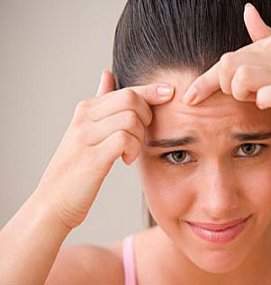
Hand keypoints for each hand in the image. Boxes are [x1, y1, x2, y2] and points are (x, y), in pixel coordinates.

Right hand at [36, 70, 173, 228]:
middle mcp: (84, 118)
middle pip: (131, 99)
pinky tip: (126, 160)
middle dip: (147, 116)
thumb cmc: (77, 168)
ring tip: (131, 152)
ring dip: (140, 137)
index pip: (127, 90)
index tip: (170, 92)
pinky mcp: (92, 157)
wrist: (53, 202)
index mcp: (86, 109)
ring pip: (131, 119)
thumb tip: (107, 74)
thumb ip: (101, 103)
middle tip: (141, 136)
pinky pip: (125, 139)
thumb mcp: (86, 131)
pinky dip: (133, 149)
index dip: (152, 91)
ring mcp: (86, 136)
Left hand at [182, 3, 270, 149]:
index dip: (205, 80)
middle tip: (246, 97)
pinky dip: (261, 103)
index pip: (229, 57)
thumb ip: (267, 37)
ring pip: (238, 76)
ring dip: (241, 94)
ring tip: (259, 100)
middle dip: (226, 86)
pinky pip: (261, 96)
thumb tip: (248, 11)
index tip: (190, 98)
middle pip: (228, 64)